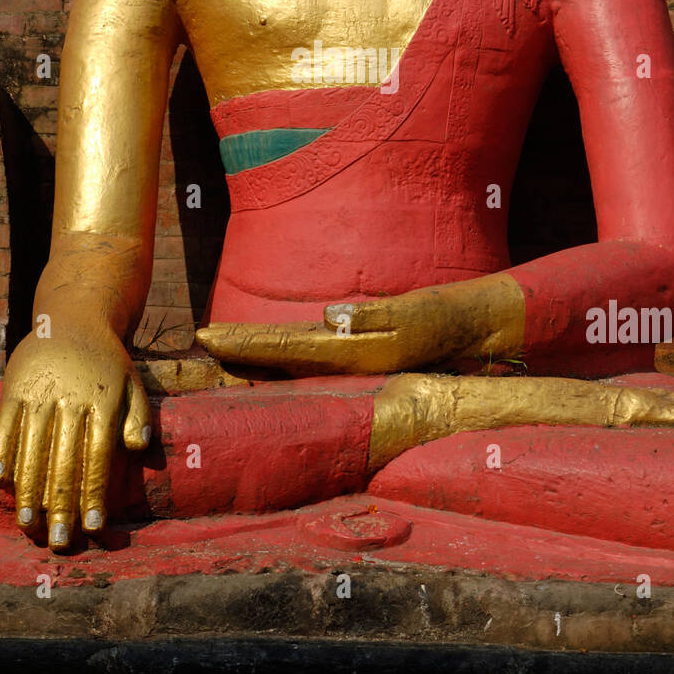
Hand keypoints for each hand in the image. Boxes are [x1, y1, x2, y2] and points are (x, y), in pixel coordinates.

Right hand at [0, 324, 150, 550]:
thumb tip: (139, 449)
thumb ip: (139, 415)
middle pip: (64, 462)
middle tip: (60, 541)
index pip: (98, 456)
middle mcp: (70, 399)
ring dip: (29, 491)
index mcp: (102, 402)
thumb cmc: (107, 359)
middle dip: (62, 506)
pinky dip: (2, 453)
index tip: (94, 527)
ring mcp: (39, 393)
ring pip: (32, 450)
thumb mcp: (133, 382)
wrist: (73, 317)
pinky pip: (5, 426)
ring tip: (29, 524)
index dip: (95, 493)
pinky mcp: (14, 387)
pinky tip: (1, 481)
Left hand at [196, 274, 522, 374]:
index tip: (206, 337)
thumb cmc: (446, 319)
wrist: (476, 332)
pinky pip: (309, 354)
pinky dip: (282, 352)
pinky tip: (267, 354)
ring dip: (254, 354)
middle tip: (197, 341)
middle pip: (277, 355)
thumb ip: (374, 317)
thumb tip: (330, 319)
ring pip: (290, 357)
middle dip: (237, 351)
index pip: (284, 347)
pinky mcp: (359, 350)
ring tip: (219, 348)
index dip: (243, 344)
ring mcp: (350, 357)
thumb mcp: (413, 315)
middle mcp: (343, 358)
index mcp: (350, 351)